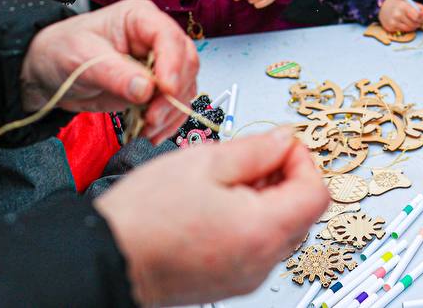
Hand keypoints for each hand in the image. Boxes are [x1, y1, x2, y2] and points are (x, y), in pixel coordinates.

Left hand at [20, 0, 197, 142]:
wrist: (47, 72)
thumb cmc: (60, 51)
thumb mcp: (82, 59)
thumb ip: (114, 74)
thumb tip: (146, 89)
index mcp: (140, 18)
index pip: (169, 38)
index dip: (173, 64)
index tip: (167, 90)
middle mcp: (155, 38)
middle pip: (186, 63)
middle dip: (174, 93)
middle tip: (153, 117)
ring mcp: (157, 64)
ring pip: (185, 86)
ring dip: (172, 111)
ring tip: (149, 129)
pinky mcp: (154, 87)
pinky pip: (174, 104)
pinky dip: (168, 121)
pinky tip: (151, 133)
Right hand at [96, 128, 329, 305]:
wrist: (106, 258)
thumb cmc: (144, 216)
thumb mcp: (204, 161)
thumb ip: (256, 149)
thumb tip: (284, 141)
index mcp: (262, 231)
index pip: (316, 193)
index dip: (303, 161)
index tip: (282, 145)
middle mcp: (261, 262)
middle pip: (302, 213)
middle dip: (286, 178)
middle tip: (253, 157)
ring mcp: (246, 277)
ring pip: (280, 229)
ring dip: (267, 198)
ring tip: (227, 179)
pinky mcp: (229, 281)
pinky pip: (257, 246)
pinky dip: (249, 220)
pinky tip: (217, 203)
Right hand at [378, 0, 422, 33]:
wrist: (382, 6)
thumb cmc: (398, 4)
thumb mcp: (409, 2)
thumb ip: (420, 8)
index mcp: (403, 6)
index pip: (417, 15)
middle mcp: (397, 14)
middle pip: (415, 23)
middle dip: (420, 22)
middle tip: (420, 20)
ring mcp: (393, 22)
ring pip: (410, 29)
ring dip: (414, 26)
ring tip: (412, 21)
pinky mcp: (390, 28)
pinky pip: (404, 31)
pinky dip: (407, 28)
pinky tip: (404, 23)